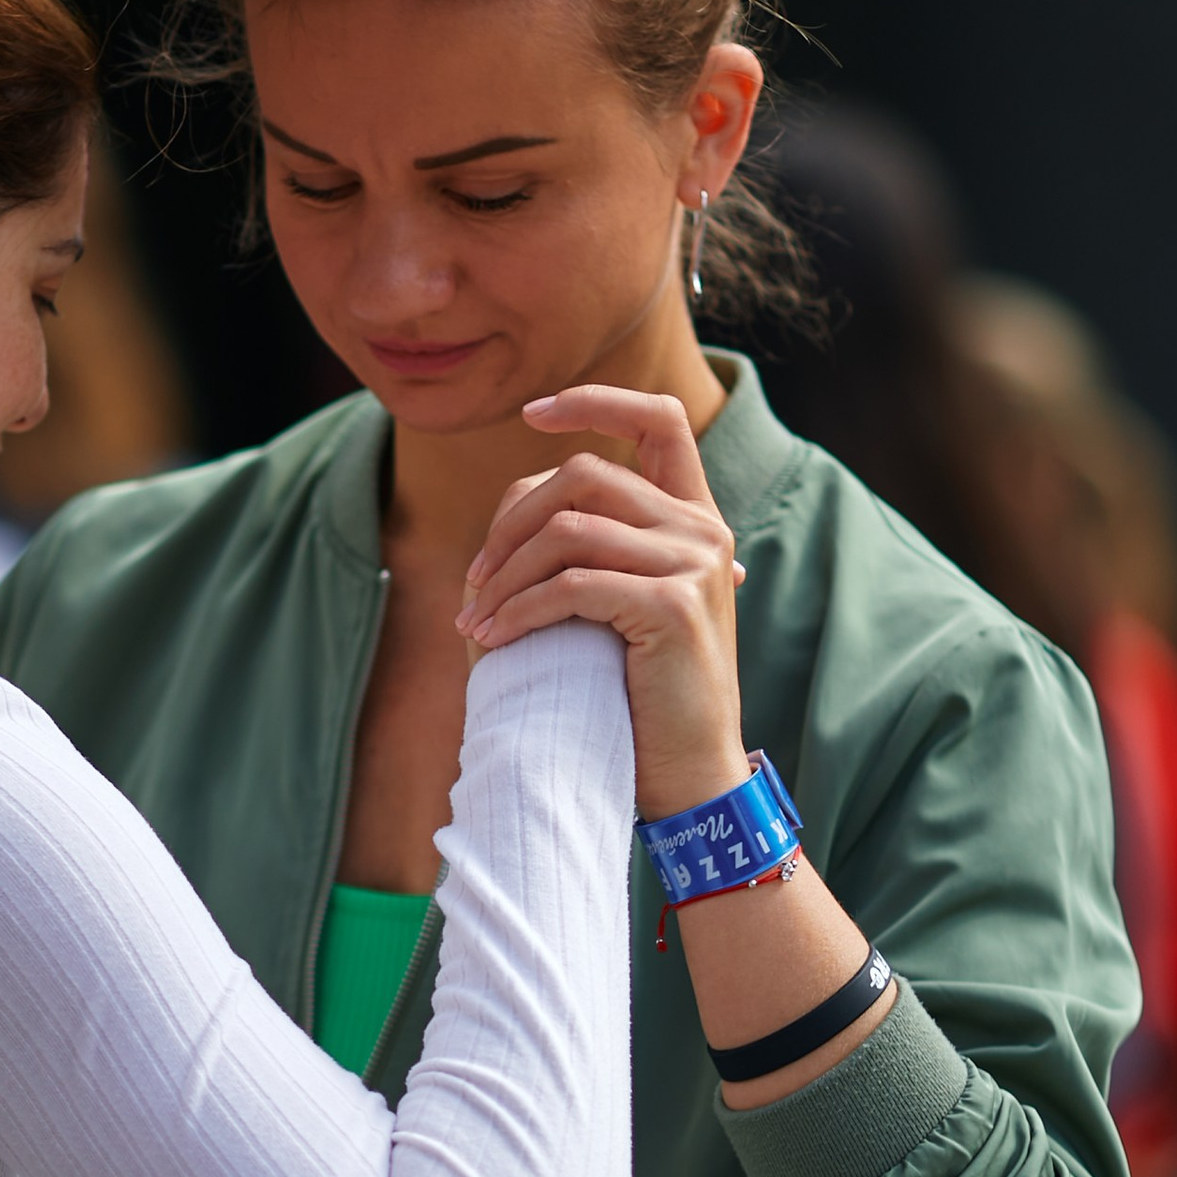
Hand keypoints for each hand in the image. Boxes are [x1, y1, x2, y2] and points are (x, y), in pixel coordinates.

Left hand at [456, 384, 747, 816]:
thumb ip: (596, 545)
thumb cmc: (641, 697)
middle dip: (511, 522)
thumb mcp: (621, 605)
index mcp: (694, 519)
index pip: (659, 418)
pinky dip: (518, 611)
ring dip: (504, 575)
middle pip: (585, 475)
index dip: (595, 400)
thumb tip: (518, 497)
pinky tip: (494, 640)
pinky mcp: (673, 607)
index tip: (532, 414)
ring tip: (475, 621)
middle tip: (473, 581)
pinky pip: (571, 584)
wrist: (690, 775)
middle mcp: (702, 530)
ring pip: (568, 529)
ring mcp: (693, 565)